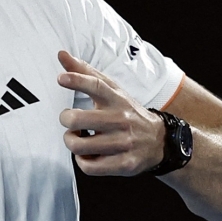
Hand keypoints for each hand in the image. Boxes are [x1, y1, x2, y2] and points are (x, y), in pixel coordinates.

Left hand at [57, 50, 164, 176]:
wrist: (160, 141)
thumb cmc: (127, 113)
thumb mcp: (112, 91)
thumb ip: (85, 73)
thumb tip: (61, 54)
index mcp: (117, 99)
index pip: (97, 85)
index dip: (77, 80)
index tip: (60, 78)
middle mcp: (121, 119)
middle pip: (77, 119)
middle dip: (65, 120)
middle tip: (70, 121)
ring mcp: (123, 143)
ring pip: (78, 145)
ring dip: (71, 141)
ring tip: (78, 138)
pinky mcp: (124, 164)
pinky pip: (88, 166)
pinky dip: (82, 161)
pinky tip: (88, 153)